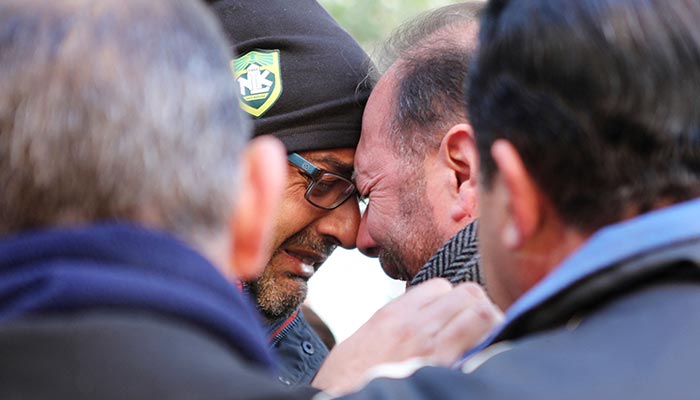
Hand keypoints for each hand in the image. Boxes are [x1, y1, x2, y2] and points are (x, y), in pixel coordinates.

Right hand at [311, 279, 502, 393]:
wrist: (338, 399)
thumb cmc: (346, 380)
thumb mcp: (363, 339)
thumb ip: (394, 323)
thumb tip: (418, 319)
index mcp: (393, 315)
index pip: (441, 286)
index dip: (452, 299)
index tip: (452, 317)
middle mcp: (414, 324)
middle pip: (468, 292)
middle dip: (477, 307)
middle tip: (475, 327)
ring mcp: (430, 346)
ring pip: (481, 311)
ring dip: (489, 323)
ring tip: (484, 339)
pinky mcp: (443, 368)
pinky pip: (481, 341)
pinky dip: (489, 343)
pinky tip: (483, 355)